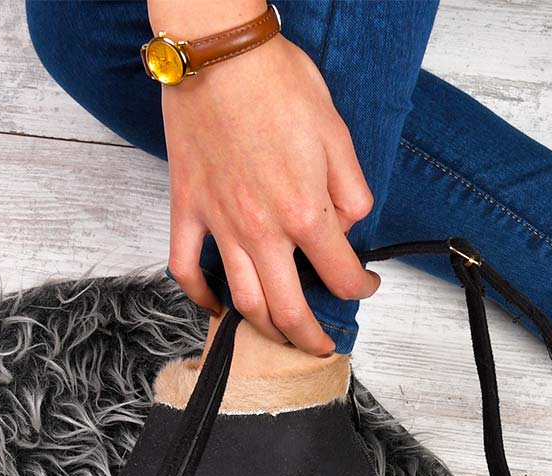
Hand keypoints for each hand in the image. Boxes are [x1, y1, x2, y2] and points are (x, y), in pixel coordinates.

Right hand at [157, 5, 379, 353]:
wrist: (219, 52)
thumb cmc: (278, 85)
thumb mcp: (338, 136)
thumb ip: (352, 194)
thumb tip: (349, 229)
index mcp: (304, 214)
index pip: (341, 277)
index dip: (361, 290)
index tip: (365, 286)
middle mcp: (261, 230)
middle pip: (288, 311)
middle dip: (310, 339)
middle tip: (321, 346)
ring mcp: (220, 224)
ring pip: (242, 301)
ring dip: (263, 329)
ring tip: (279, 335)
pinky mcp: (188, 208)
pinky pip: (186, 267)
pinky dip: (200, 296)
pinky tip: (217, 308)